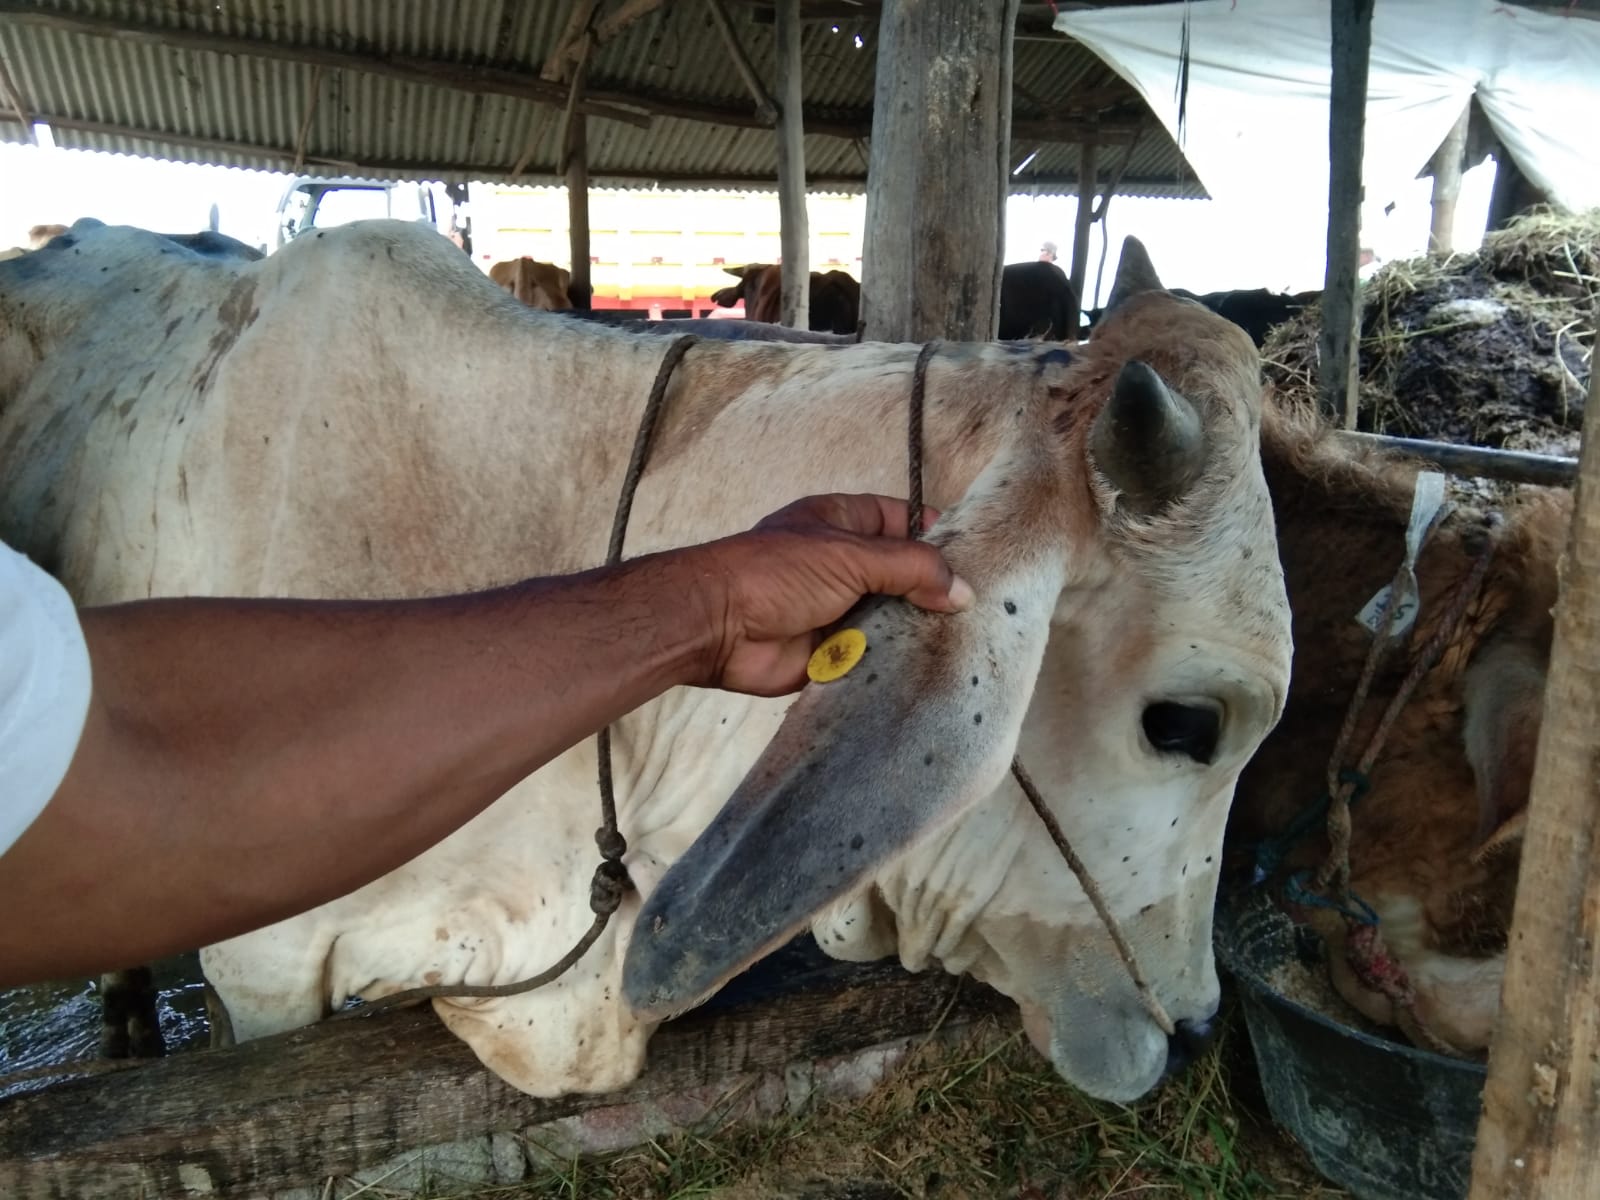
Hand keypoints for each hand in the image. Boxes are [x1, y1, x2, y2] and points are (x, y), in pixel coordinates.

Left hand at [684, 493, 973, 695]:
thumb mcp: (851, 555)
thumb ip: (911, 569)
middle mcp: (845, 564)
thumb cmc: (775, 573)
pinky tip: (935, 669)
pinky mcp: (833, 652)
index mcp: (845, 523)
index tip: (983, 559)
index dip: (941, 537)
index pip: (906, 522)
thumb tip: (963, 591)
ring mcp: (839, 609)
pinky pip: (875, 656)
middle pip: (905, 576)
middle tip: (988, 610)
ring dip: (919, 631)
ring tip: (971, 642)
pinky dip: (897, 663)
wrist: (717, 626)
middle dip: (937, 592)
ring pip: (894, 619)